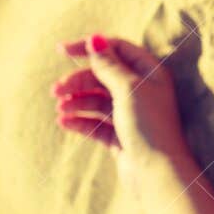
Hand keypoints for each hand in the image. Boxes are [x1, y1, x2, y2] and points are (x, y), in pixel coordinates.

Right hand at [51, 33, 191, 184]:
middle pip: (103, 76)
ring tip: (61, 109)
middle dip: (78, 80)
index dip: (90, 47)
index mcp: (150, 74)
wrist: (157, 173)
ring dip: (76, 101)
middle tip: (56, 90)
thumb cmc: (148, 126)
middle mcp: (142, 92)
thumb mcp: (129, 88)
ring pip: (97, 100)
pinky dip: (80, 120)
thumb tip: (95, 40)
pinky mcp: (121, 136)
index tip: (62, 50)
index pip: (117, 50)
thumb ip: (110, 65)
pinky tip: (64, 122)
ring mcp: (131, 115)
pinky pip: (96, 123)